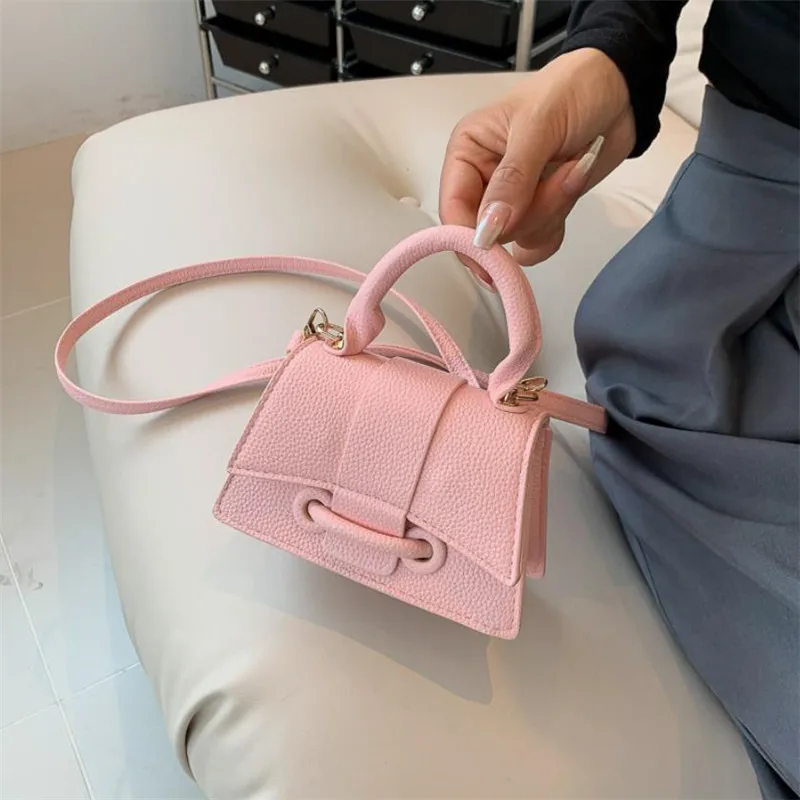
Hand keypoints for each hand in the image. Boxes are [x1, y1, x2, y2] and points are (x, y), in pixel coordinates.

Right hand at [439, 48, 634, 281]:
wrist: (620, 92)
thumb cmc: (573, 89)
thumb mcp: (538, 127)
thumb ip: (512, 181)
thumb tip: (488, 227)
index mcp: (468, 152)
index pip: (453, 208)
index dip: (469, 235)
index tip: (494, 249)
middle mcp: (483, 179)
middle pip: (487, 232)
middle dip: (528, 214)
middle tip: (559, 178)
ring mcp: (511, 200)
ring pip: (516, 240)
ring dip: (551, 213)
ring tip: (571, 170)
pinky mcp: (537, 211)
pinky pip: (536, 244)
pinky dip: (558, 225)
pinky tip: (571, 186)